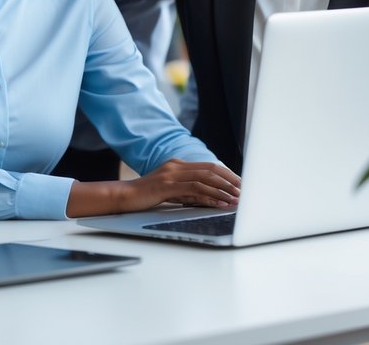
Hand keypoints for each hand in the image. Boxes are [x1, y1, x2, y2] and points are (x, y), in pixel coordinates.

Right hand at [66, 159, 239, 216]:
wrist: (123, 197)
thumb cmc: (146, 197)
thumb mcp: (170, 191)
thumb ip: (188, 192)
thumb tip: (212, 198)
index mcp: (178, 164)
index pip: (208, 167)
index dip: (227, 175)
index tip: (240, 185)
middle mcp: (176, 166)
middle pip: (211, 170)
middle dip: (231, 180)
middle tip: (245, 191)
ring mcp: (171, 174)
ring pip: (205, 179)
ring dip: (224, 190)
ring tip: (237, 199)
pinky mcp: (167, 185)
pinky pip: (194, 190)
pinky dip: (211, 196)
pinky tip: (220, 203)